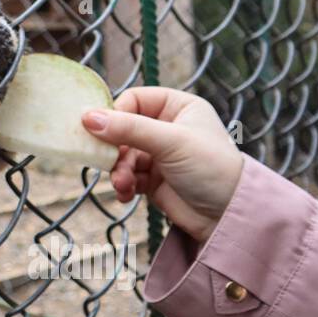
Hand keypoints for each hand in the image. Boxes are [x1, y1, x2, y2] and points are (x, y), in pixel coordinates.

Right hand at [81, 87, 243, 242]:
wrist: (229, 217)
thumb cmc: (211, 168)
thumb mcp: (170, 142)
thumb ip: (129, 128)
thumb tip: (87, 117)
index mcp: (178, 107)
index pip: (134, 99)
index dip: (116, 114)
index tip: (103, 131)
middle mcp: (168, 127)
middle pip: (123, 128)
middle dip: (115, 149)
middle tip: (109, 162)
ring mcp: (160, 154)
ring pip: (123, 154)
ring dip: (118, 170)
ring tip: (123, 184)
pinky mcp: (154, 179)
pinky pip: (128, 175)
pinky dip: (124, 184)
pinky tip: (126, 194)